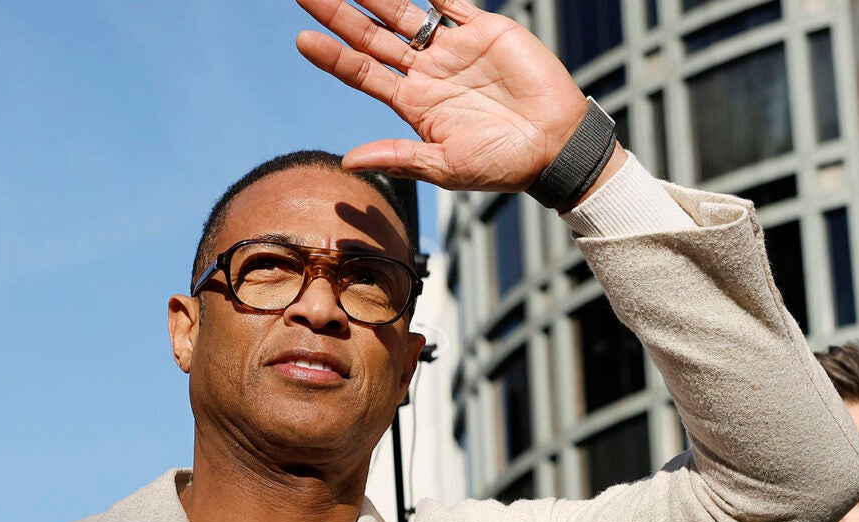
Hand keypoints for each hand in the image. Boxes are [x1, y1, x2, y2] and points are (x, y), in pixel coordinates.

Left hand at [295, 0, 589, 192]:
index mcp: (412, 103)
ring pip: (404, 13)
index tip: (302, 40)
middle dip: (339, 13)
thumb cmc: (502, 165)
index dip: (332, 56)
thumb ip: (399, 157)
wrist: (556, 147)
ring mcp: (453, 49)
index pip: (361, 72)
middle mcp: (426, 72)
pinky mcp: (484, 30)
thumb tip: (348, 161)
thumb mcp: (446, 167)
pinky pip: (452, 1)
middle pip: (371, 36)